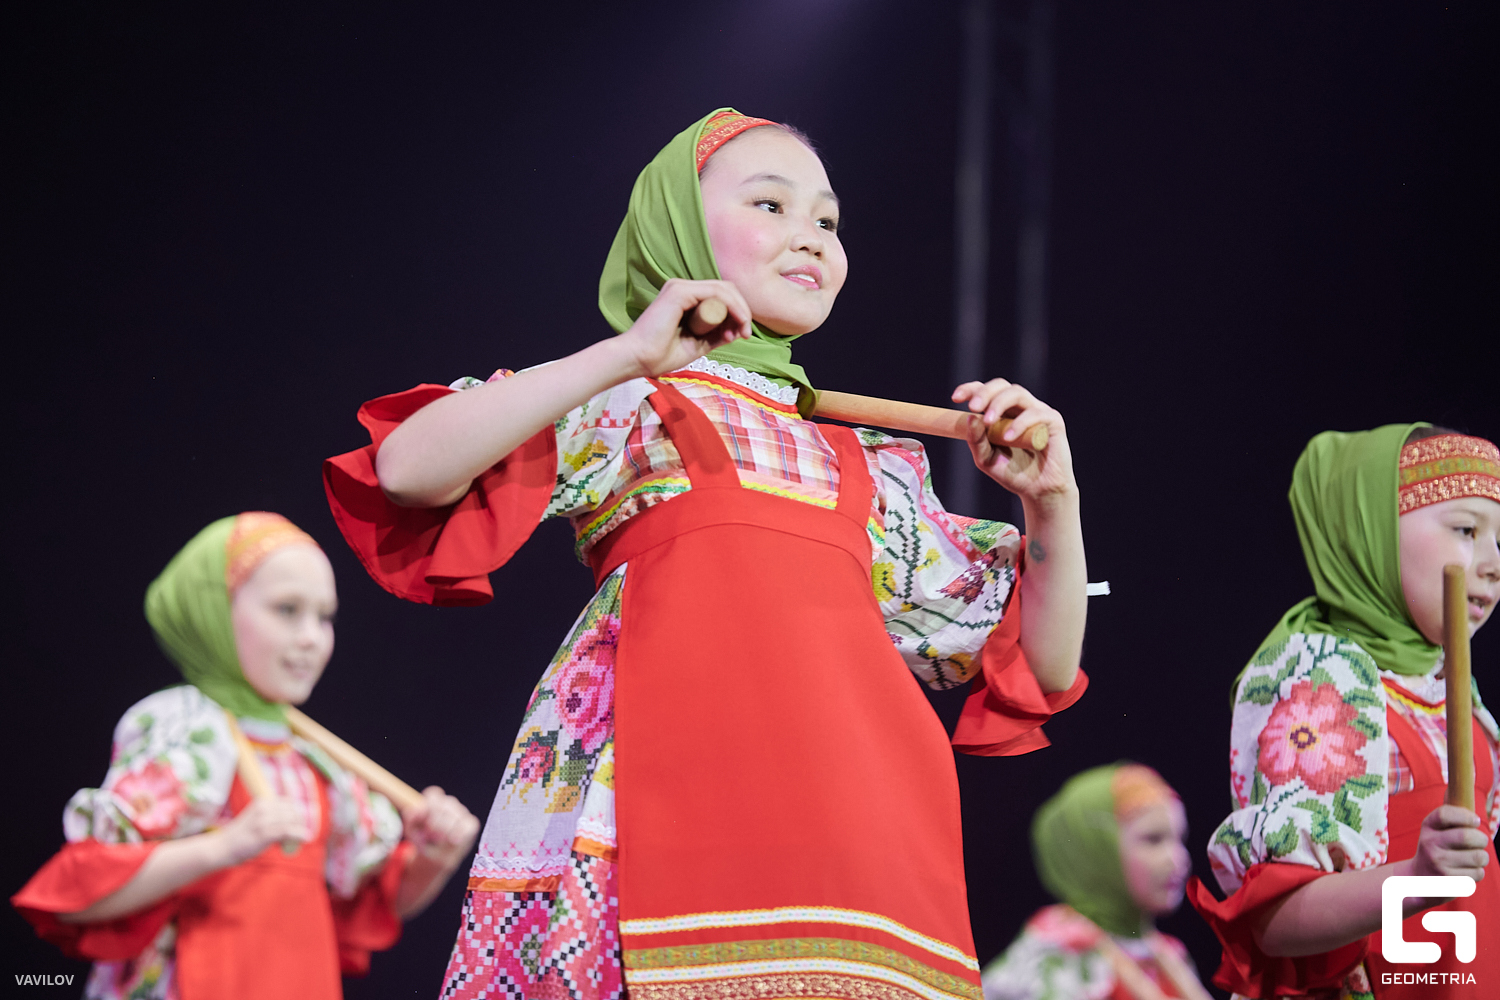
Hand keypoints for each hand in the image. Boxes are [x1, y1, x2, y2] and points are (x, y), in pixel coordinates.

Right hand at [217, 795, 309, 864]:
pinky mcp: (263, 833)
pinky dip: (299, 835)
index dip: (298, 813)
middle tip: (300, 834)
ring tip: (300, 839)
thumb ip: (272, 816)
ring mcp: (263, 820)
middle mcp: (263, 808)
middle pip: (293, 811)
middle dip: (300, 822)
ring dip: (300, 830)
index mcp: (262, 802)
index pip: (289, 802)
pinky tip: (305, 839)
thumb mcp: (257, 819)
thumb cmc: (241, 836)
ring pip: (292, 820)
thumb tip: (295, 821)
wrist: (221, 847)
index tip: (301, 823)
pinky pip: (287, 831)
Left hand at [401, 786, 479, 870]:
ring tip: (439, 841)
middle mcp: (449, 803)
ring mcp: (462, 812)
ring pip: (456, 816)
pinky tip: (453, 841)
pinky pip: (467, 826)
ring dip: (446, 831)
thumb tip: (415, 810)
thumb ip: (411, 819)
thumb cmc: (424, 840)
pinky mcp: (471, 824)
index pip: (434, 794)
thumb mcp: (412, 831)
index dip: (429, 807)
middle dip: (436, 823)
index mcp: (434, 801)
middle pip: (444, 805)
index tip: (424, 823)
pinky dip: (459, 834)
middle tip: (430, 837)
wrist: (436, 857)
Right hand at [618, 278, 753, 377]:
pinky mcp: (679, 292)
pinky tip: (736, 323)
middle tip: (745, 333)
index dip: (736, 313)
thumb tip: (737, 330)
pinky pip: (715, 293)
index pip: (720, 296)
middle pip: (725, 289)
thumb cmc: (660, 355)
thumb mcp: (697, 344)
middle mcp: (682, 288)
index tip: (739, 336)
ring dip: (739, 309)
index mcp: (684, 299)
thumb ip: (715, 335)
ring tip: (743, 331)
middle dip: (741, 310)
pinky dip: (731, 307)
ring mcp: (680, 288)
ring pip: (723, 289)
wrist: (637, 360)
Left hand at [952, 379, 1076, 504]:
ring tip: (988, 422)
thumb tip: (970, 418)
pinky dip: (1019, 423)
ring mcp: (1037, 412)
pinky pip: (1036, 414)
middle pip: (1002, 386)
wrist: (1038, 492)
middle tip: (972, 408)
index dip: (971, 389)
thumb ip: (976, 441)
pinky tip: (1008, 437)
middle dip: (985, 393)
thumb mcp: (986, 459)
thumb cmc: (1012, 473)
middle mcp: (1019, 408)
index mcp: (1002, 413)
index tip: (955, 398)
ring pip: (1018, 393)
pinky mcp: (1053, 422)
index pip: (986, 392)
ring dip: (999, 404)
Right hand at [1411, 805, 1489, 883]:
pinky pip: (1478, 874)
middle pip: (1467, 836)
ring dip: (1482, 857)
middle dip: (1481, 838)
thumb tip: (1457, 787)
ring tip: (1472, 858)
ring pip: (1479, 857)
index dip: (1465, 816)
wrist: (1417, 880)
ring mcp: (1439, 864)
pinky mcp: (1449, 882)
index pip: (1445, 814)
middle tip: (1479, 841)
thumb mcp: (1434, 830)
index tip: (1475, 821)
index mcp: (1427, 827)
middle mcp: (1430, 844)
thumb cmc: (1434, 849)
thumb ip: (1449, 816)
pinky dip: (1476, 873)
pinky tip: (1465, 872)